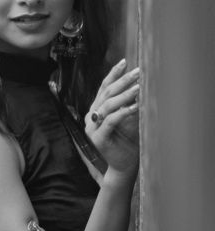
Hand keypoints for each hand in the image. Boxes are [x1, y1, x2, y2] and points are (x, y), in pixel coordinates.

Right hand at [85, 59, 139, 178]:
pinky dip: (124, 112)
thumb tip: (138, 86)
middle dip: (122, 80)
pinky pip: (111, 120)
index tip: (124, 62)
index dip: (113, 74)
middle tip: (137, 71)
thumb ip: (127, 105)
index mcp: (96, 110)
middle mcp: (91, 116)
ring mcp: (92, 127)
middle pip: (106, 93)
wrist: (122, 168)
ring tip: (139, 87)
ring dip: (125, 94)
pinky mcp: (98, 138)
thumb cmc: (127, 144)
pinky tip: (136, 106)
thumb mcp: (128, 121)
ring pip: (108, 105)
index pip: (103, 87)